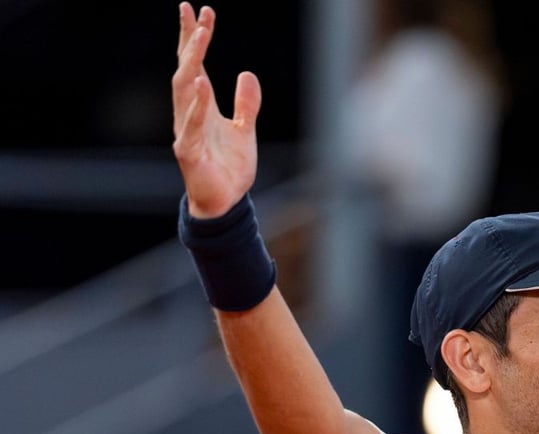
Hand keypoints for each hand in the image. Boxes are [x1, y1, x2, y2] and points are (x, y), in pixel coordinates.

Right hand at [171, 3, 260, 218]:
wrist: (226, 202)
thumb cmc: (230, 167)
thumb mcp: (245, 129)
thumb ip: (246, 103)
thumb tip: (246, 73)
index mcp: (201, 106)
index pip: (194, 65)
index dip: (195, 38)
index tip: (200, 10)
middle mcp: (189, 114)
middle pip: (186, 70)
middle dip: (190, 41)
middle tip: (196, 13)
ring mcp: (186, 131)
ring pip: (184, 91)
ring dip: (191, 63)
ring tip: (198, 37)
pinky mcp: (190, 152)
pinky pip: (190, 125)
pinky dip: (196, 105)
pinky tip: (200, 84)